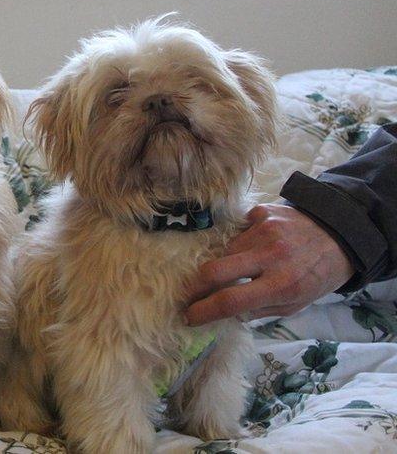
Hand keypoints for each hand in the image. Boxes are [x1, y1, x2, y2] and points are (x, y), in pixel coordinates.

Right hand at [185, 203, 353, 325]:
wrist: (340, 234)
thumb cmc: (318, 275)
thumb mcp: (296, 303)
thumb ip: (260, 309)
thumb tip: (225, 314)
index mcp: (281, 285)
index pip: (230, 300)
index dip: (203, 311)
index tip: (190, 317)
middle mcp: (270, 256)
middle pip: (214, 270)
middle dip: (194, 286)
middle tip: (189, 295)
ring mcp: (264, 231)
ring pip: (223, 251)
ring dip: (222, 264)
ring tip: (233, 269)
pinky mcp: (261, 213)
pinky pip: (235, 232)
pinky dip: (238, 244)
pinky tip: (250, 247)